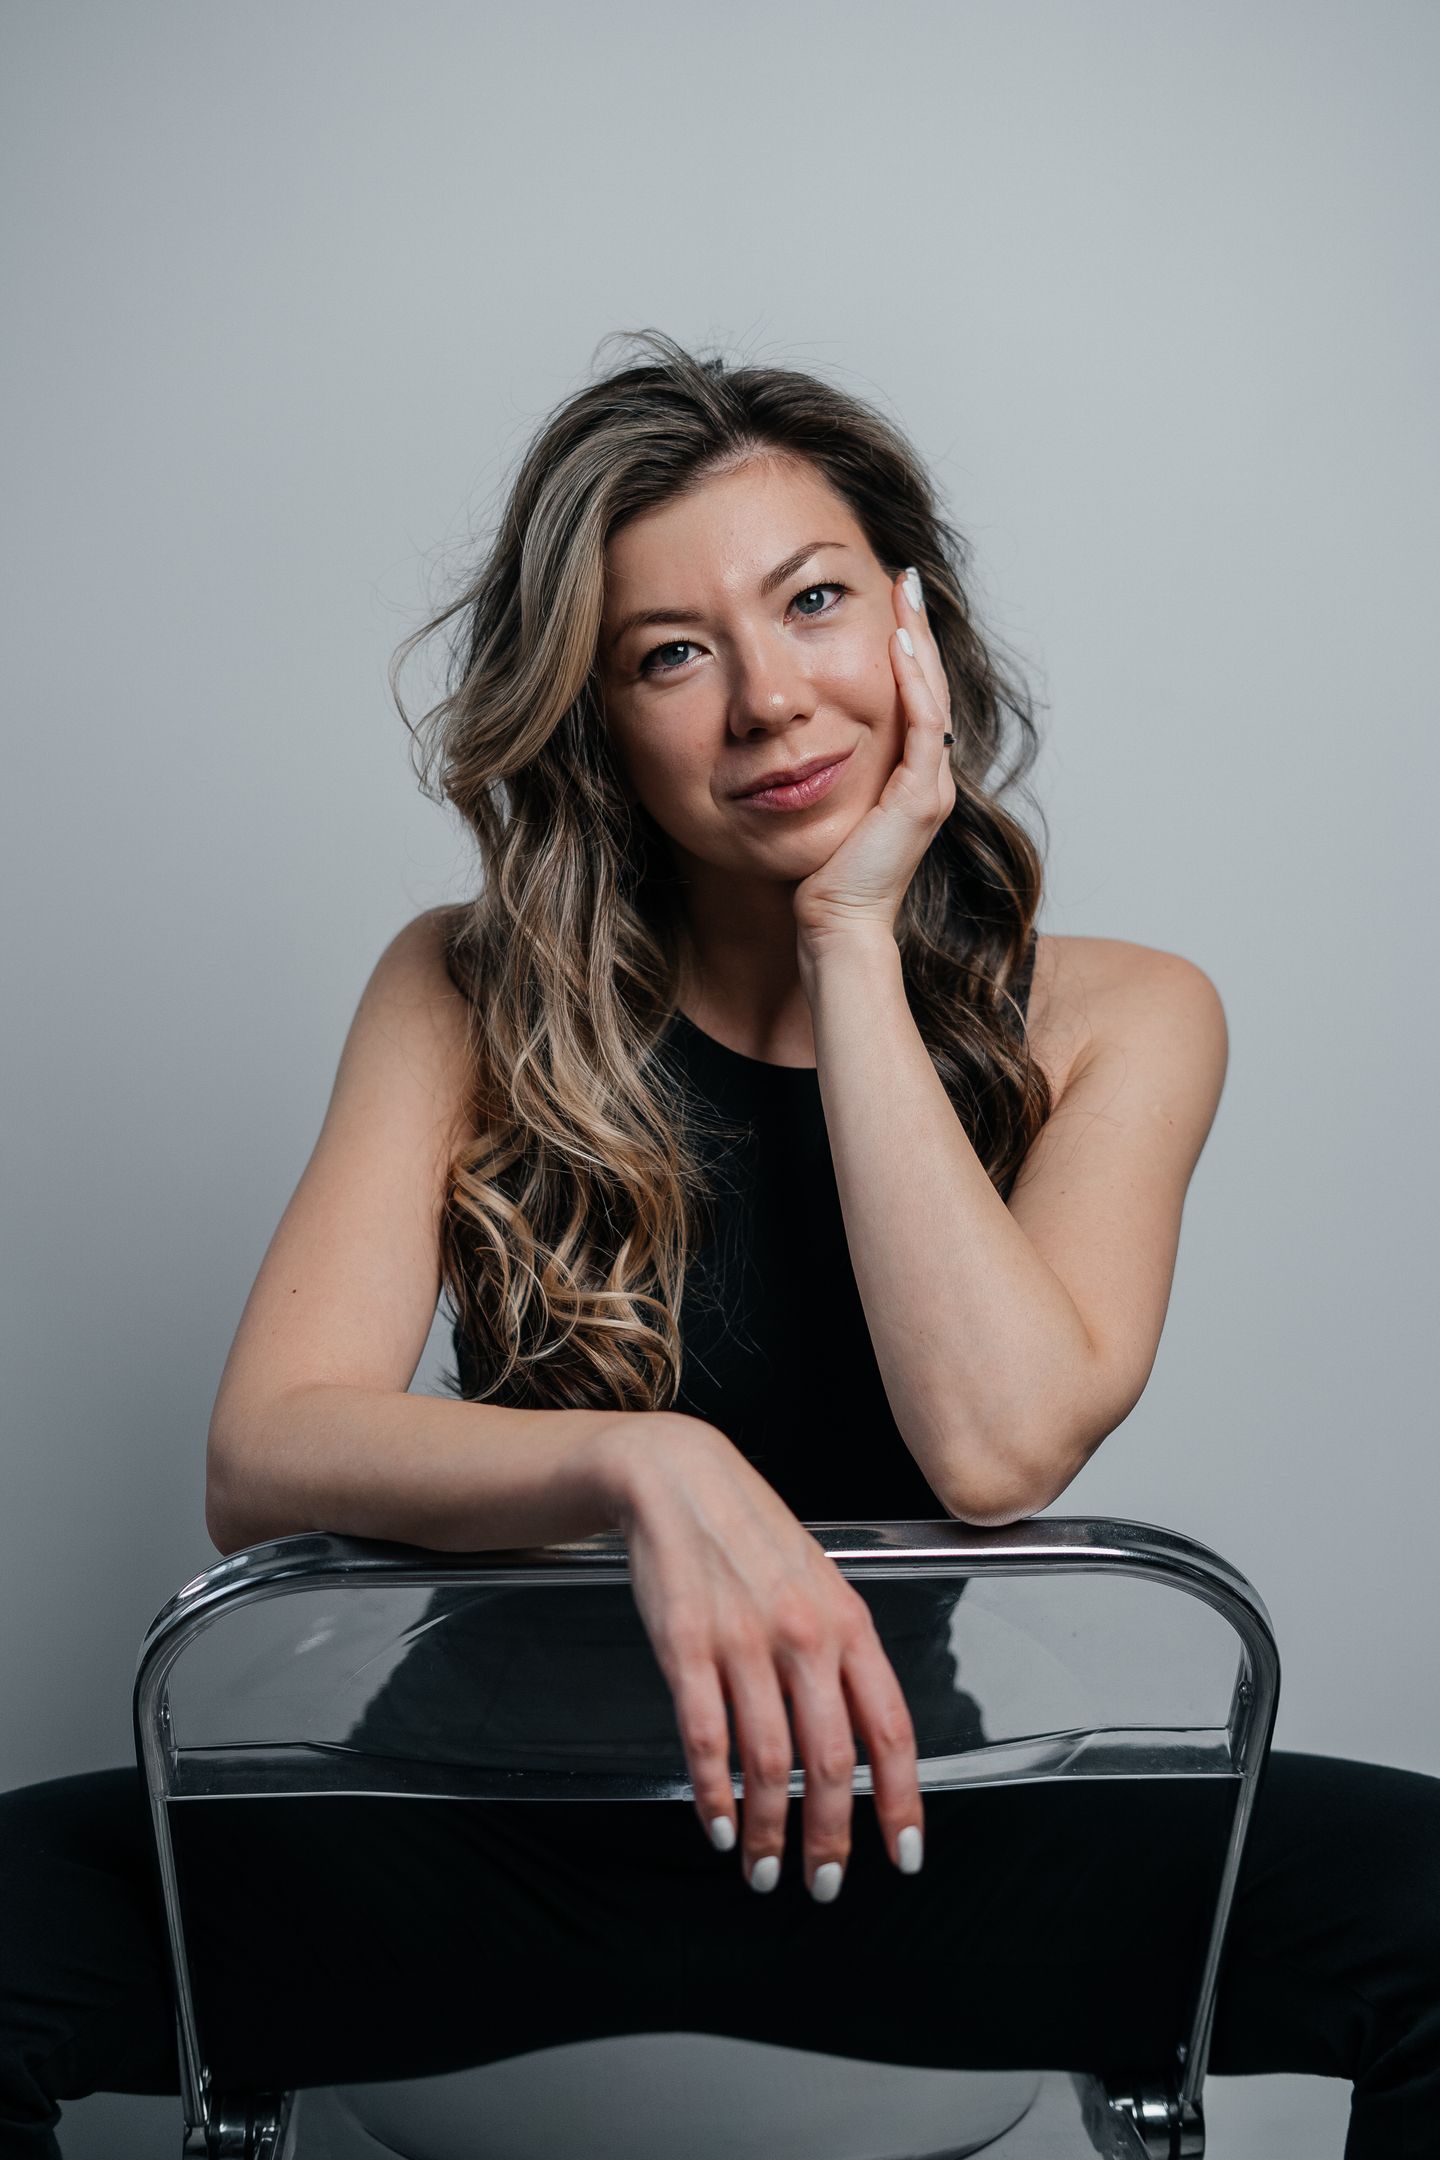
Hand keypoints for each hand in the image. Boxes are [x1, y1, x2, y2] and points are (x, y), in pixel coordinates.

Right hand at [611, 1417, 924, 1900]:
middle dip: (830, 1838)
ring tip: (764, 1870)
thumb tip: (861, 1737)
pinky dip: (714, 1795)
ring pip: (769, 1762)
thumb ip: (841, 1653)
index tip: (904, 1854)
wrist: (680, 1478)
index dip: (901, 1801)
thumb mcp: (820, 1582)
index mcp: (848, 1623)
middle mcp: (804, 1637)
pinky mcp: (686, 1647)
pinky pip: (707, 1739)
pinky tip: (719, 1826)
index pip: (891, 1729)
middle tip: (825, 1884)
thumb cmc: (752, 1533)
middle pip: (831, 1761)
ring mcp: (744, 1642)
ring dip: (769, 1831)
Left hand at [791, 567, 955, 947]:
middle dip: (917, 630)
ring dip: (918, 642)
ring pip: (932, 696)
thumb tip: (788, 738)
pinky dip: (912, 683)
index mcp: (908, 778)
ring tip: (904, 596)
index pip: (913, 697)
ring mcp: (929, 787)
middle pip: (929, 685)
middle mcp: (927, 778)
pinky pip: (922, 725)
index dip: (905, 649)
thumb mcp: (821, 808)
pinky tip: (897, 646)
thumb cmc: (819, 879)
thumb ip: (819, 771)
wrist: (834, 927)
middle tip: (903, 579)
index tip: (888, 604)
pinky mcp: (919, 799)